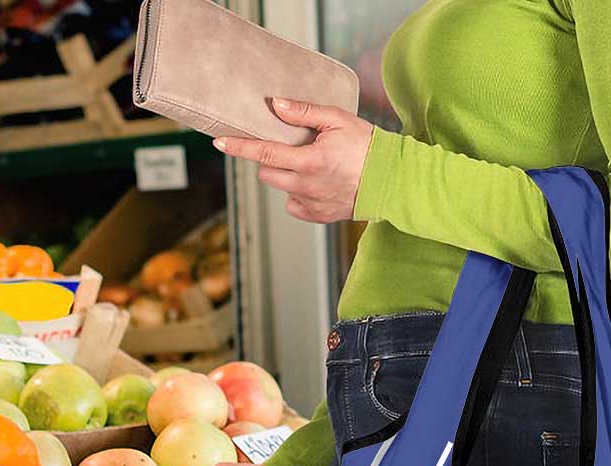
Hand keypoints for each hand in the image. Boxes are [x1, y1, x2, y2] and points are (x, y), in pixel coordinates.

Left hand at [212, 97, 373, 222]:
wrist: (391, 181)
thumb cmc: (367, 146)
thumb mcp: (337, 119)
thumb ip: (303, 112)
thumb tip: (275, 105)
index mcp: (309, 161)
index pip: (264, 153)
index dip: (239, 147)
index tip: (220, 143)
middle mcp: (306, 186)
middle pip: (267, 173)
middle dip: (269, 159)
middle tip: (287, 147)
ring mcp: (311, 204)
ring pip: (281, 188)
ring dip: (285, 175)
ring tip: (308, 164)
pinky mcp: (318, 216)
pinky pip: (294, 204)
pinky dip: (298, 193)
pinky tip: (315, 183)